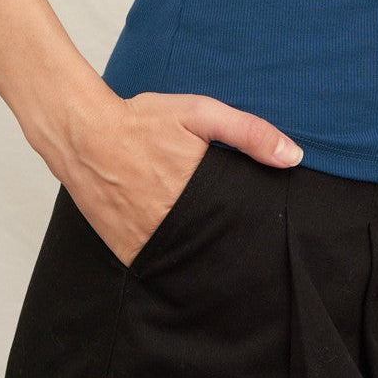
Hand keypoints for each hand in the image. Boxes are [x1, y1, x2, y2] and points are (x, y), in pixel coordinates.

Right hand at [61, 91, 303, 267]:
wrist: (83, 133)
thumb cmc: (142, 120)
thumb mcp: (200, 113)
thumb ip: (248, 132)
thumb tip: (294, 156)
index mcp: (198, 191)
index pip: (240, 223)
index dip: (250, 224)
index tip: (258, 222)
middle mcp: (174, 222)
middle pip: (216, 244)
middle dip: (226, 238)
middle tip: (229, 226)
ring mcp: (148, 240)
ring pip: (188, 259)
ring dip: (200, 250)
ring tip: (204, 234)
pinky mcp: (126, 250)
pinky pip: (157, 264)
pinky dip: (170, 257)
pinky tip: (175, 240)